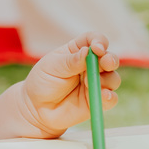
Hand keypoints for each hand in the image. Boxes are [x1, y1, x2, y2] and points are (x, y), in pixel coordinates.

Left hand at [0, 32, 120, 138]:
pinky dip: (110, 97)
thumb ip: (72, 61)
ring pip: (113, 78)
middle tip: (106, 63)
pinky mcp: (97, 101)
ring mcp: (95, 83)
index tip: (97, 48)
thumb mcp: (53, 67)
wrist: (36, 109)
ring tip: (87, 85)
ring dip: (106, 80)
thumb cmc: (42, 82)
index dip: (99, 41)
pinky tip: (104, 96)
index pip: (93, 39)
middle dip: (110, 59)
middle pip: (109, 57)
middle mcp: (90, 65)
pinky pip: (111, 99)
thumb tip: (88, 51)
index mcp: (77, 51)